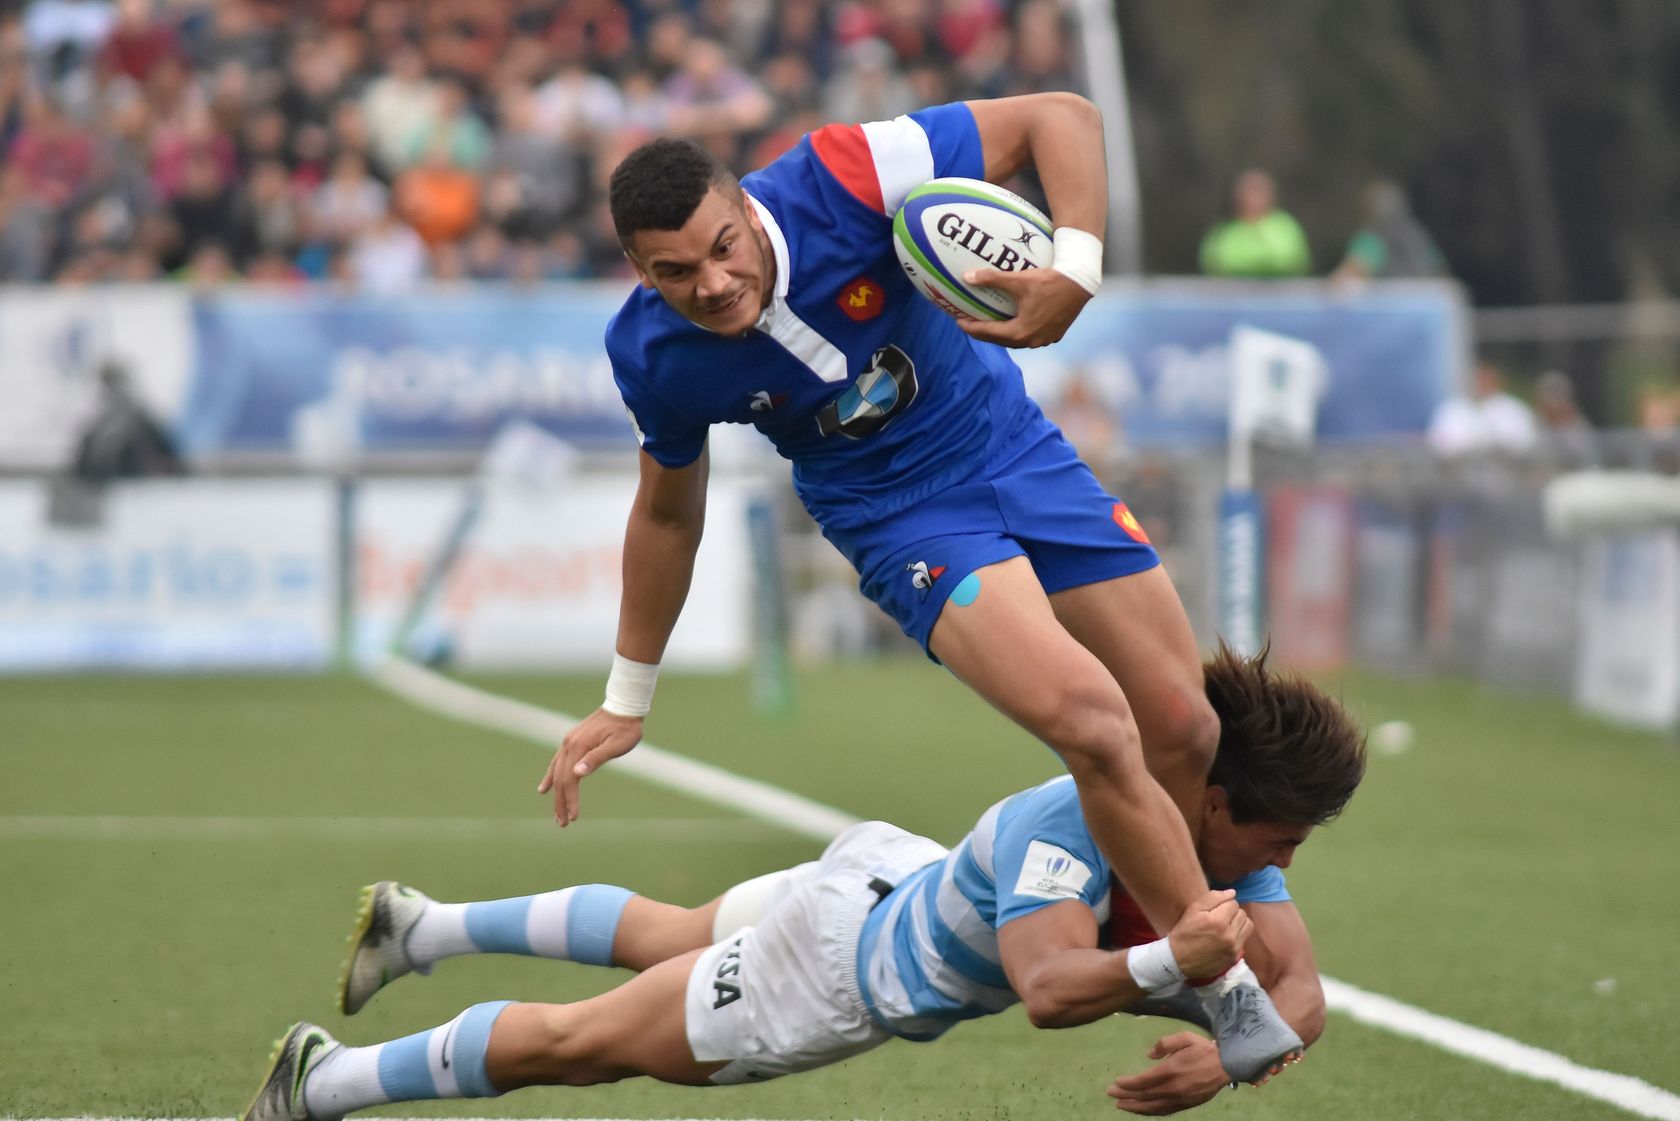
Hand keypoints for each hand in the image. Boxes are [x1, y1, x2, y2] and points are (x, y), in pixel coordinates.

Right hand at [537, 708, 643, 824]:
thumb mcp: (616, 745)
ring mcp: (568, 743)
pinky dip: (550, 777)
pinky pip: (556, 763)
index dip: (571, 799)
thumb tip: (578, 772)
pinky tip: (544, 788)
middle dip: (560, 803)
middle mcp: (568, 745)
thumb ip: (596, 758)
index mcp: (578, 747)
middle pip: (560, 779)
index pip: (570, 779)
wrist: (624, 706)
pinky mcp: (571, 742)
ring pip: (556, 773)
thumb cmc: (625, 728)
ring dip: (556, 794)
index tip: (574, 818)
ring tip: (557, 814)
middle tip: (563, 824)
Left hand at [955, 266, 1091, 347]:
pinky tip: (1014, 323)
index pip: (988, 333)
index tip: (958, 321)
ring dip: (1001, 335)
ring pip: (1016, 341)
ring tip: (988, 326)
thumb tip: (966, 276)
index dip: (971, 327)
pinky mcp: (1055, 335)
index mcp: (1020, 332)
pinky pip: (1031, 336)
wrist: (1080, 283)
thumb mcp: (1018, 279)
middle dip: (983, 333)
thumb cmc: (1049, 280)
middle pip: (1000, 340)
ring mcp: (1045, 340)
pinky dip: (1018, 332)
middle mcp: (1032, 341)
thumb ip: (991, 278)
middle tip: (969, 324)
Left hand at [1106, 1033, 1227, 1114]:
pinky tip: (1142, 1110)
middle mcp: (1173, 1088)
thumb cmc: (1203, 1049)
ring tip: (1121, 1105)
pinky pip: (1165, 1111)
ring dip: (1135, 1107)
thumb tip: (1148, 1055)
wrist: (1226, 1066)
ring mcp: (1180, 1099)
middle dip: (1126, 1095)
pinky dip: (1151, 1112)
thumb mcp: (1184, 1037)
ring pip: (1153, 1107)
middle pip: (1144, 1095)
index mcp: (1171, 1070)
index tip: (1116, 1082)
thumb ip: (1164, 1044)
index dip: (1127, 1083)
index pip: (1143, 1081)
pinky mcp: (1186, 1105)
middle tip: (1111, 1093)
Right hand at [1165, 890, 1249, 981]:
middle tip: (1219, 916)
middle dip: (1232, 912)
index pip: (1233, 903)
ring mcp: (1233, 948)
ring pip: (1248, 925)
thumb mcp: (1192, 910)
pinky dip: (1237, 935)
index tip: (1213, 910)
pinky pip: (1244, 939)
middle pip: (1242, 913)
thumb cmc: (1184, 933)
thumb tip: (1232, 892)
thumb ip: (1213, 897)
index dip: (1223, 903)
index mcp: (1218, 921)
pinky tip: (1225, 937)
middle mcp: (1229, 935)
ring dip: (1239, 922)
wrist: (1178, 961)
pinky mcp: (1235, 957)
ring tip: (1226, 925)